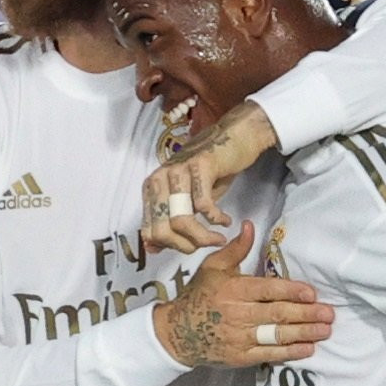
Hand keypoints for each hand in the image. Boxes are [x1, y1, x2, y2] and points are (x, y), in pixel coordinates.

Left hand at [142, 103, 279, 253]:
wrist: (235, 137)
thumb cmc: (211, 171)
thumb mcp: (188, 200)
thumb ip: (169, 222)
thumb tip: (153, 249)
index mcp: (151, 188)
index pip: (149, 231)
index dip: (171, 246)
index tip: (190, 248)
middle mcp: (159, 179)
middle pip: (163, 230)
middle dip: (186, 246)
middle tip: (206, 245)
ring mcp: (177, 171)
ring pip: (182, 220)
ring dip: (203, 237)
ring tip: (218, 238)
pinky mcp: (200, 166)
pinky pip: (204, 205)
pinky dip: (217, 219)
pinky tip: (225, 220)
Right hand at [152, 222, 332, 366]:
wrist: (176, 333)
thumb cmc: (198, 296)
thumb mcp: (212, 268)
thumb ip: (236, 249)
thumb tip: (251, 226)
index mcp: (233, 289)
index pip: (267, 290)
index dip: (291, 292)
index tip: (312, 294)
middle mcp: (237, 313)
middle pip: (277, 313)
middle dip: (306, 314)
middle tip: (329, 313)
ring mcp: (238, 337)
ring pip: (276, 335)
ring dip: (304, 333)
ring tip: (325, 330)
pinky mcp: (240, 357)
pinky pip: (269, 354)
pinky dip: (290, 352)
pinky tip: (308, 348)